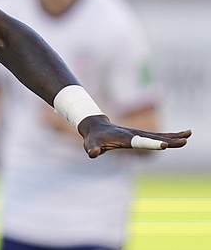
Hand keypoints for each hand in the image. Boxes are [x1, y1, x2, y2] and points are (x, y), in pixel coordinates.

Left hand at [77, 115, 191, 157]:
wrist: (95, 126)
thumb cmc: (93, 138)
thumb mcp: (90, 144)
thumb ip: (92, 149)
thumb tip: (93, 154)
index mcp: (124, 138)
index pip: (140, 142)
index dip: (152, 144)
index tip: (164, 145)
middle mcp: (134, 134)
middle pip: (154, 138)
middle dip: (169, 140)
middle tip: (184, 141)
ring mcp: (138, 133)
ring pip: (159, 135)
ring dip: (174, 136)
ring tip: (188, 135)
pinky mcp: (141, 135)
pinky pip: (158, 136)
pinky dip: (170, 136)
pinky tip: (182, 136)